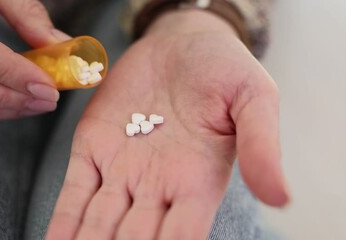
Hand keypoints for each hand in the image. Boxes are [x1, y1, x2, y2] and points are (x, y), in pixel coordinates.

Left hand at [46, 10, 289, 239]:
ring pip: (99, 224)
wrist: (182, 42)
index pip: (181, 237)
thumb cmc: (224, 69)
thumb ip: (261, 146)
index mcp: (197, 182)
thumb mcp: (252, 99)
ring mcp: (122, 170)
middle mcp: (157, 186)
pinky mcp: (93, 148)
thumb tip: (281, 198)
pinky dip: (64, 222)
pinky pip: (75, 192)